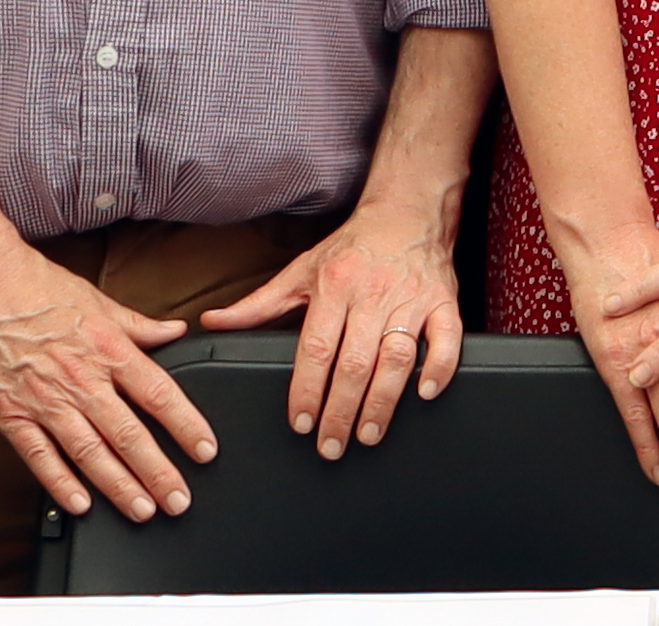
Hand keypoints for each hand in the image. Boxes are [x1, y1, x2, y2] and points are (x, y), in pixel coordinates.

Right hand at [0, 234, 217, 523]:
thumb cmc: (37, 287)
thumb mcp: (100, 301)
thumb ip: (139, 325)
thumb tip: (176, 330)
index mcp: (109, 350)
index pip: (159, 395)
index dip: (187, 426)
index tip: (205, 450)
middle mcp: (82, 380)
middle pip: (129, 434)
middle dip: (158, 472)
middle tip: (179, 500)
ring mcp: (44, 400)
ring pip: (89, 452)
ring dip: (118, 485)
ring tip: (142, 509)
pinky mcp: (8, 413)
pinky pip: (39, 455)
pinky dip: (60, 483)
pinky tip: (80, 505)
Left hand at [197, 196, 463, 459]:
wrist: (409, 211)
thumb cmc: (352, 247)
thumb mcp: (300, 270)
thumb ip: (257, 304)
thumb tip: (211, 322)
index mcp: (334, 286)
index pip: (316, 349)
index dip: (307, 390)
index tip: (300, 423)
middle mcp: (373, 293)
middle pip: (355, 362)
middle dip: (341, 410)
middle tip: (331, 446)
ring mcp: (412, 298)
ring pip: (398, 357)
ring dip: (383, 401)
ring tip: (368, 434)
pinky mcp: (445, 300)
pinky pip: (448, 338)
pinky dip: (440, 368)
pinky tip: (425, 394)